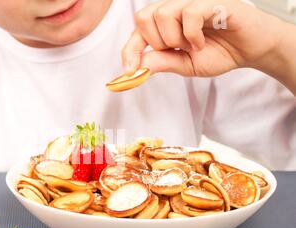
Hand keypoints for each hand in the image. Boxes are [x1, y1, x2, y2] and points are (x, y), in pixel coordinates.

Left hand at [122, 0, 285, 77]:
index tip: (129, 71)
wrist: (249, 50)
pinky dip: (192, 35)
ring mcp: (191, 2)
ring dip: (175, 39)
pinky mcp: (211, 2)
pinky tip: (202, 41)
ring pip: (163, 14)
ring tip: (193, 45)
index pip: (137, 30)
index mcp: (165, 23)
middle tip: (178, 50)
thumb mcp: (184, 65)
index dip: (129, 50)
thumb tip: (136, 65)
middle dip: (157, 43)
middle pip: (143, 18)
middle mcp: (175, 8)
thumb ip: (161, 62)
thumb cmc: (219, 52)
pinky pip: (189, 14)